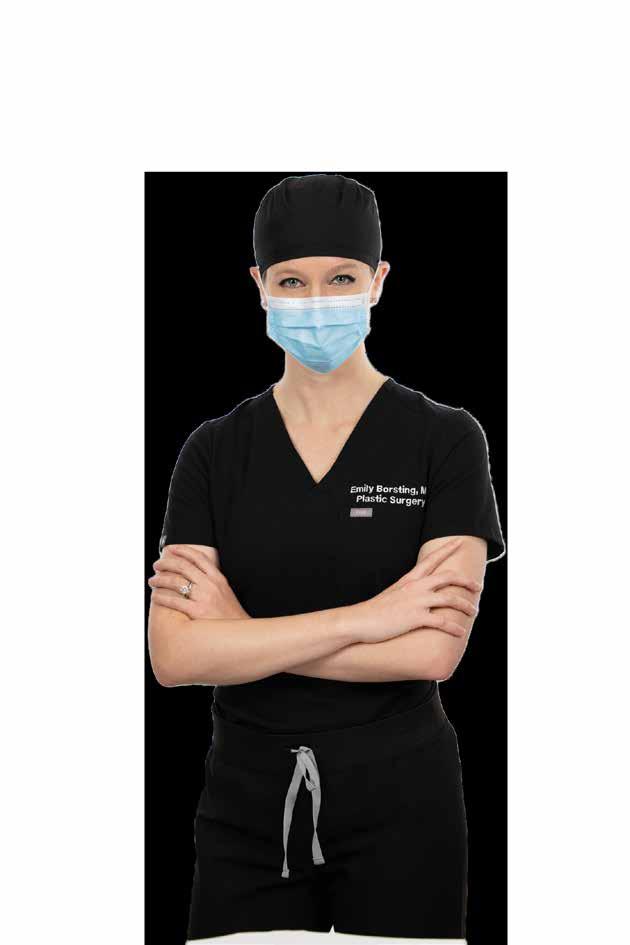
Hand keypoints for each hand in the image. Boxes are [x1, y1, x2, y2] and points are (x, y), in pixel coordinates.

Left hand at [148, 545, 249, 619]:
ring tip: (152, 580)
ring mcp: (204, 597)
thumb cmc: (229, 615)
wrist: (238, 633)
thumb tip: (193, 575)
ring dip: (160, 579)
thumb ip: (211, 582)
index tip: (171, 548)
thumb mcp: (224, 592)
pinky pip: (174, 601)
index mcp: (218, 578)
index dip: (182, 550)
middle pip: (183, 567)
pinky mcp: (197, 612)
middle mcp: (210, 585)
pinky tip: (155, 596)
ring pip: (176, 582)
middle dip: (166, 563)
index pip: (198, 557)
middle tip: (156, 565)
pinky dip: (161, 596)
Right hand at [346, 538, 481, 643]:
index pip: (431, 560)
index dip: (446, 549)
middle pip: (448, 577)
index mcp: (410, 580)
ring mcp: (416, 602)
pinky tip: (460, 632)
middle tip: (478, 587)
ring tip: (473, 612)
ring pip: (450, 598)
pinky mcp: (415, 618)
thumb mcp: (393, 594)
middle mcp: (415, 587)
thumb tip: (419, 594)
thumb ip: (408, 591)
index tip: (459, 542)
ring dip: (465, 605)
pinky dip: (454, 627)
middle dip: (466, 581)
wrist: (359, 621)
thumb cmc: (375, 611)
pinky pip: (442, 621)